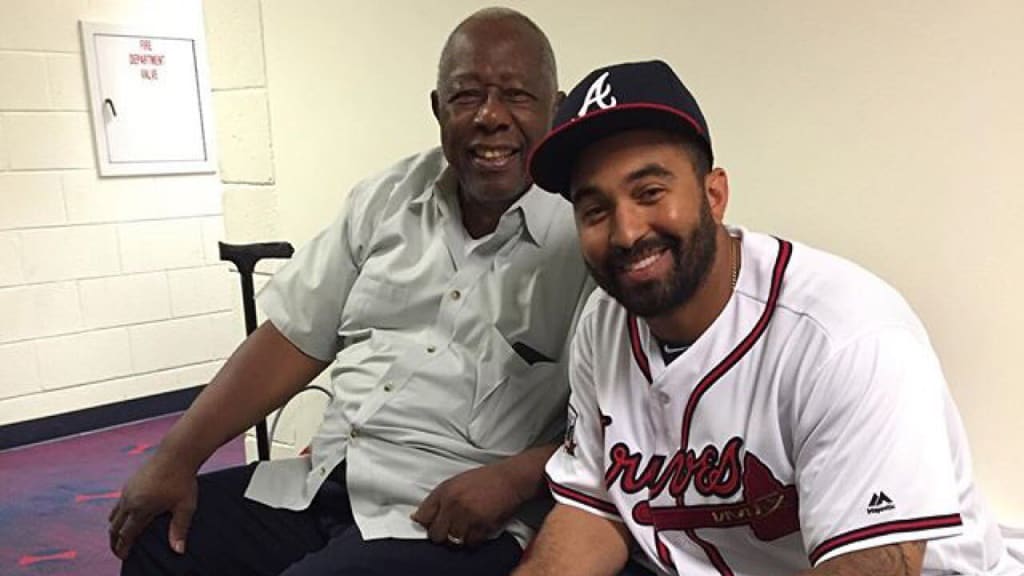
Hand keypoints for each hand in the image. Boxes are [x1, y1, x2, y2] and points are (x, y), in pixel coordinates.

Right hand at [108, 454, 197, 558]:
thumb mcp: (185, 507)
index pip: (126, 534)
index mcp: (140, 508)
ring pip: (114, 514)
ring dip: (114, 527)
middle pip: (114, 527)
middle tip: (119, 551)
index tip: (124, 557)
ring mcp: (127, 490)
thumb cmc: (183, 480)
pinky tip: (126, 516)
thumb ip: (179, 529)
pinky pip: (119, 503)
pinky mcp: (130, 482)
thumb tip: (178, 550)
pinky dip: (118, 514)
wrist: (177, 453)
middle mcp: (129, 500)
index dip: (123, 547)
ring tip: (120, 536)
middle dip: (115, 541)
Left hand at [411, 462, 527, 547]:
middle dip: (441, 535)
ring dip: (458, 539)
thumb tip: (418, 517)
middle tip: (451, 530)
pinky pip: (470, 543)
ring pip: (452, 541)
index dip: (427, 524)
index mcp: (444, 491)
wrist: (510, 479)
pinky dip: (473, 540)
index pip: (423, 516)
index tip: (432, 525)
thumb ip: (437, 499)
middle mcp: (453, 503)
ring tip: (465, 530)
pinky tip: (477, 530)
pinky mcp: (482, 525)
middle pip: (435, 534)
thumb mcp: (456, 482)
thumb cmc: (484, 479)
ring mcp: (468, 515)